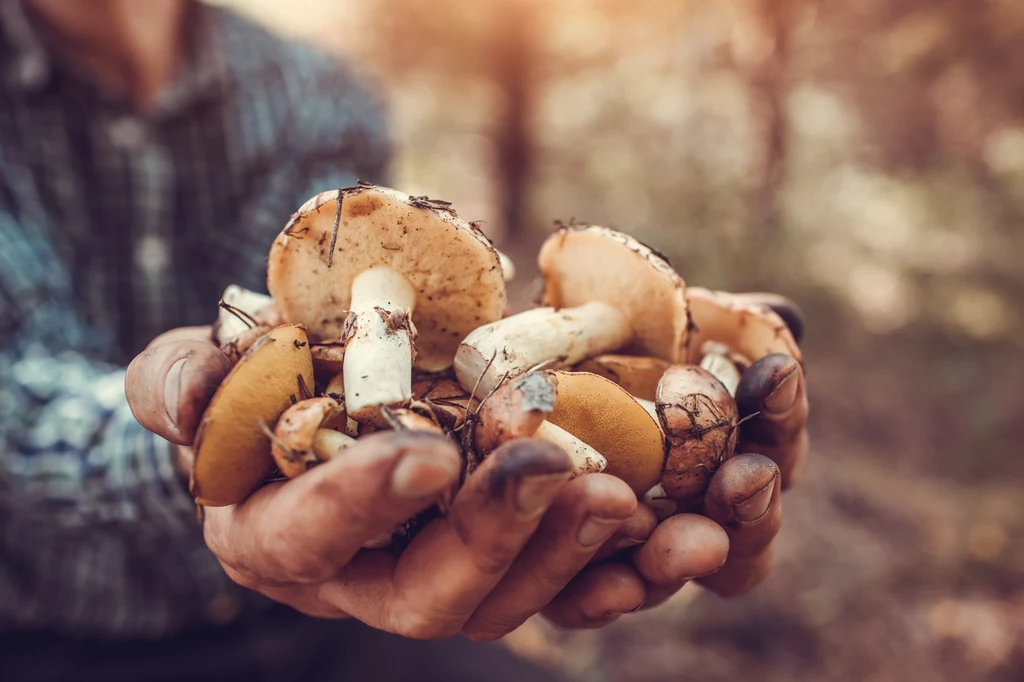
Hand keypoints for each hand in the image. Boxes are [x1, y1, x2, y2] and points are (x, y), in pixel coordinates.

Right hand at [125, 327, 646, 640]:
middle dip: (496, 538)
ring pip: (509, 601)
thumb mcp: (192, 375)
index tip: (428, 456)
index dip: (366, 502)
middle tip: (561, 474)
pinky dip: (621, 567)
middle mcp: (360, 578)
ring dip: (574, 556)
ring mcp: (438, 573)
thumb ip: (180, 383)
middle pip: (430, 596)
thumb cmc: (240, 394)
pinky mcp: (502, 558)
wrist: (299, 415)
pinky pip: (567, 586)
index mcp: (278, 537)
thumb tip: (199, 384)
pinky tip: (679, 536)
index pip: (315, 535)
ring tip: (631, 498)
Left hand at [541, 293, 808, 625]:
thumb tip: (785, 321)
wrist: (500, 377)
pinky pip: (594, 601)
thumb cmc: (591, 345)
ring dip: (689, 555)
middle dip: (754, 503)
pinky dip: (608, 595)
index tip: (776, 372)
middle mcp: (688, 510)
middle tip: (745, 476)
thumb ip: (716, 323)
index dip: (782, 412)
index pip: (774, 443)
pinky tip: (613, 582)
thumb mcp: (649, 322)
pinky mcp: (565, 577)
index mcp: (722, 448)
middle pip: (748, 528)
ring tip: (691, 539)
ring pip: (678, 570)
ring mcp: (633, 550)